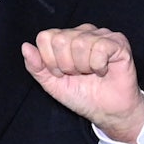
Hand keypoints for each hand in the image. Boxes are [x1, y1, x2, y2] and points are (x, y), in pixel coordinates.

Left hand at [21, 23, 143, 143]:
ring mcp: (100, 35)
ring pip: (80, 43)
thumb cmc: (81, 95)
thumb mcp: (51, 84)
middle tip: (77, 74)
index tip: (60, 74)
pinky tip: (103, 71)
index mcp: (64, 38)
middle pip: (60, 40)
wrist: (107, 111)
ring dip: (83, 66)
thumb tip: (25, 46)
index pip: (45, 37)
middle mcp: (81, 32)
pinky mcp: (118, 42)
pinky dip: (98, 66)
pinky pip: (100, 48)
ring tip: (91, 73)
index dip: (50, 61)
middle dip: (66, 65)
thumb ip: (36, 66)